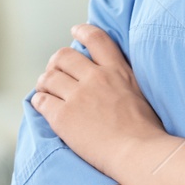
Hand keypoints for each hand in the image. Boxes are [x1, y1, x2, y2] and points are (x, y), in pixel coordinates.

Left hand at [31, 24, 165, 173]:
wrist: (138, 153)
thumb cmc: (145, 131)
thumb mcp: (139, 93)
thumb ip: (122, 80)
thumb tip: (111, 78)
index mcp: (117, 71)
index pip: (96, 39)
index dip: (82, 31)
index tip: (75, 31)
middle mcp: (95, 78)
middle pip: (64, 56)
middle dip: (55, 62)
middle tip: (54, 71)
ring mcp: (78, 96)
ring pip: (49, 77)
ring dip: (44, 82)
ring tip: (45, 90)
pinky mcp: (63, 116)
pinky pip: (41, 100)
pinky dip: (39, 101)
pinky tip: (43, 106)